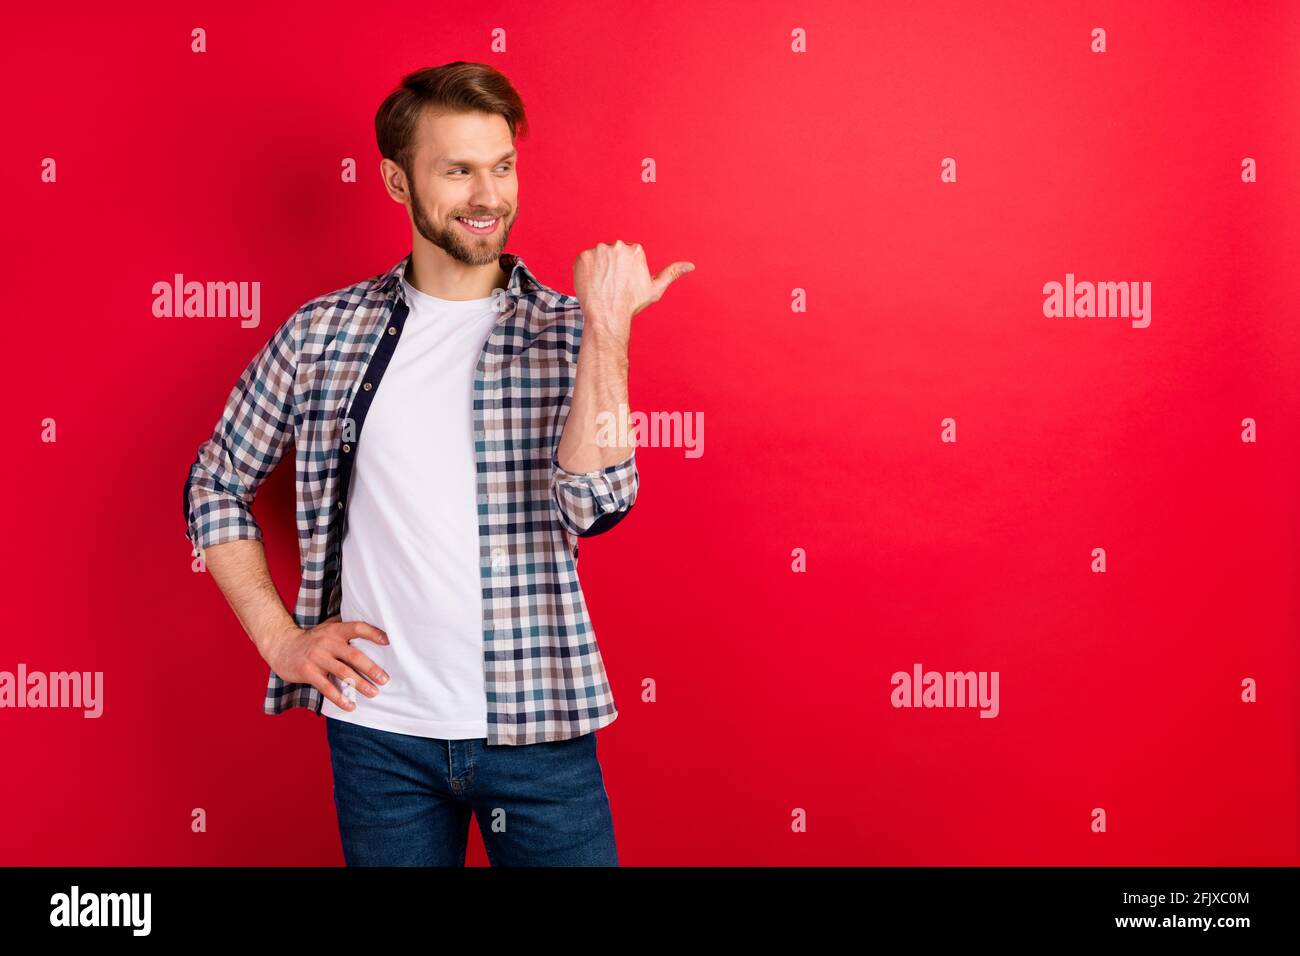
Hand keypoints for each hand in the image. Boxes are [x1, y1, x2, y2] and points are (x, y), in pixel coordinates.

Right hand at [258, 614, 389, 710]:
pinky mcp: (308, 672)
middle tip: (385, 679)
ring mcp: (316, 657)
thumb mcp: (327, 629)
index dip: (373, 633)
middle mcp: (327, 642)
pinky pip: (326, 687)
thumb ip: (346, 629)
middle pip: (353, 655)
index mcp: (335, 630)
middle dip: (371, 668)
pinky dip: (339, 698)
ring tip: (374, 693)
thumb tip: (376, 629)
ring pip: (342, 673)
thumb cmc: (312, 640)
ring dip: (360, 684)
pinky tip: (350, 706)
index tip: (388, 641)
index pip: (357, 627)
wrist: (281, 646)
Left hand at [573, 241, 693, 347]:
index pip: (626, 254)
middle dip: (611, 267)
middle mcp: (618, 246)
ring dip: (597, 268)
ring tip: (601, 286)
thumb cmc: (632, 304)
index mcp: (635, 249)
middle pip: (612, 253)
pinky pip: (582, 261)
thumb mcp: (655, 289)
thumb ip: (672, 273)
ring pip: (597, 257)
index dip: (624, 270)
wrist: (608, 317)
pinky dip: (584, 271)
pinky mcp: (583, 257)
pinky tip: (590, 284)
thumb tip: (691, 266)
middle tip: (611, 286)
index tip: (623, 283)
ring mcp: (598, 251)